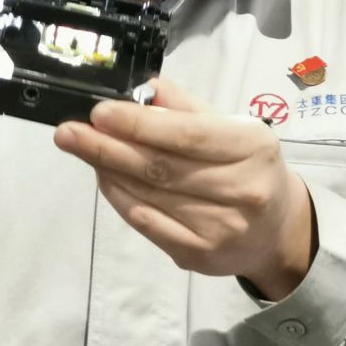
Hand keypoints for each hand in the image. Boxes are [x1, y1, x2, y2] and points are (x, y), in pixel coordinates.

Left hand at [52, 78, 316, 298]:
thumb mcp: (231, 127)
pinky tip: (103, 179)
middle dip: (108, 147)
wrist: (276, 231)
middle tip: (69, 132)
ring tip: (81, 149)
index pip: (188, 135)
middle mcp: (243, 190)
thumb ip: (186, 108)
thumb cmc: (247, 167)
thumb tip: (142, 90)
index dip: (139, 124)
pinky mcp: (200, 255)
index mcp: (252, 147)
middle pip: (162, 167)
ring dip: (109, 171)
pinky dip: (120, 199)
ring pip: (150, 195)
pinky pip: (148, 224)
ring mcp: (221, 228)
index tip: (99, 113)